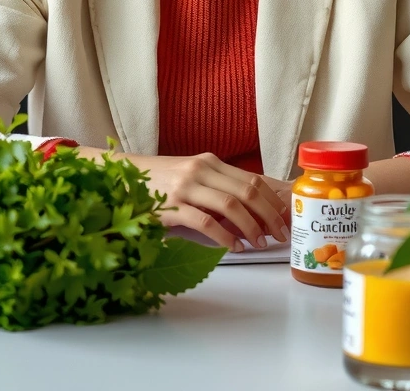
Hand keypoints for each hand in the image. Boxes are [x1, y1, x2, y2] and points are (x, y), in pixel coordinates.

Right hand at [128, 152, 290, 251]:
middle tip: (281, 234)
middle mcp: (200, 170)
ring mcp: (185, 187)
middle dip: (269, 215)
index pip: (251, 179)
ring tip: (260, 243)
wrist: (124, 179)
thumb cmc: (161, 182)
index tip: (285, 217)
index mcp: (209, 161)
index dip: (273, 200)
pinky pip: (205, 222)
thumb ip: (218, 186)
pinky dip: (224, 236)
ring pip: (231, 205)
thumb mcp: (192, 176)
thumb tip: (253, 210)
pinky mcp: (171, 206)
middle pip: (247, 191)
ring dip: (251, 226)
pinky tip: (234, 247)